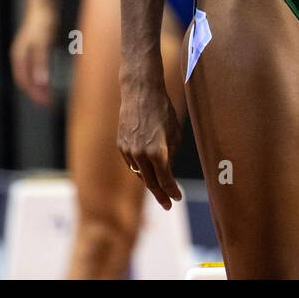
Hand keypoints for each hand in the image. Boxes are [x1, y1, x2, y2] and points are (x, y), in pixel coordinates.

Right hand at [9, 0, 58, 106]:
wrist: (45, 1)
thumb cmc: (43, 20)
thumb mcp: (43, 42)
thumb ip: (41, 61)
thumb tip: (41, 81)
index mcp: (19, 56)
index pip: (24, 81)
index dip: (34, 94)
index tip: (46, 102)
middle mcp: (21, 56)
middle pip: (26, 81)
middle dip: (37, 93)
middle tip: (50, 102)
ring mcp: (27, 52)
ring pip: (31, 75)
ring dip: (40, 86)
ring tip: (51, 94)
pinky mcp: (35, 48)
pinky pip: (36, 67)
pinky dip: (43, 76)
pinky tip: (51, 79)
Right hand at [118, 74, 183, 209]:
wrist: (140, 93)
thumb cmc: (163, 110)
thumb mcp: (175, 133)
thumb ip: (171, 154)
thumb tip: (168, 171)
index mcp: (158, 152)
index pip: (166, 180)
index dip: (172, 192)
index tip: (177, 198)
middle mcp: (141, 155)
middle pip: (151, 183)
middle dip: (161, 195)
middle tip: (167, 204)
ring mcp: (129, 151)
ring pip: (140, 174)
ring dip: (150, 182)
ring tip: (159, 188)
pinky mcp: (121, 146)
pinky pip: (132, 163)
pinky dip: (140, 169)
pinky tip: (147, 170)